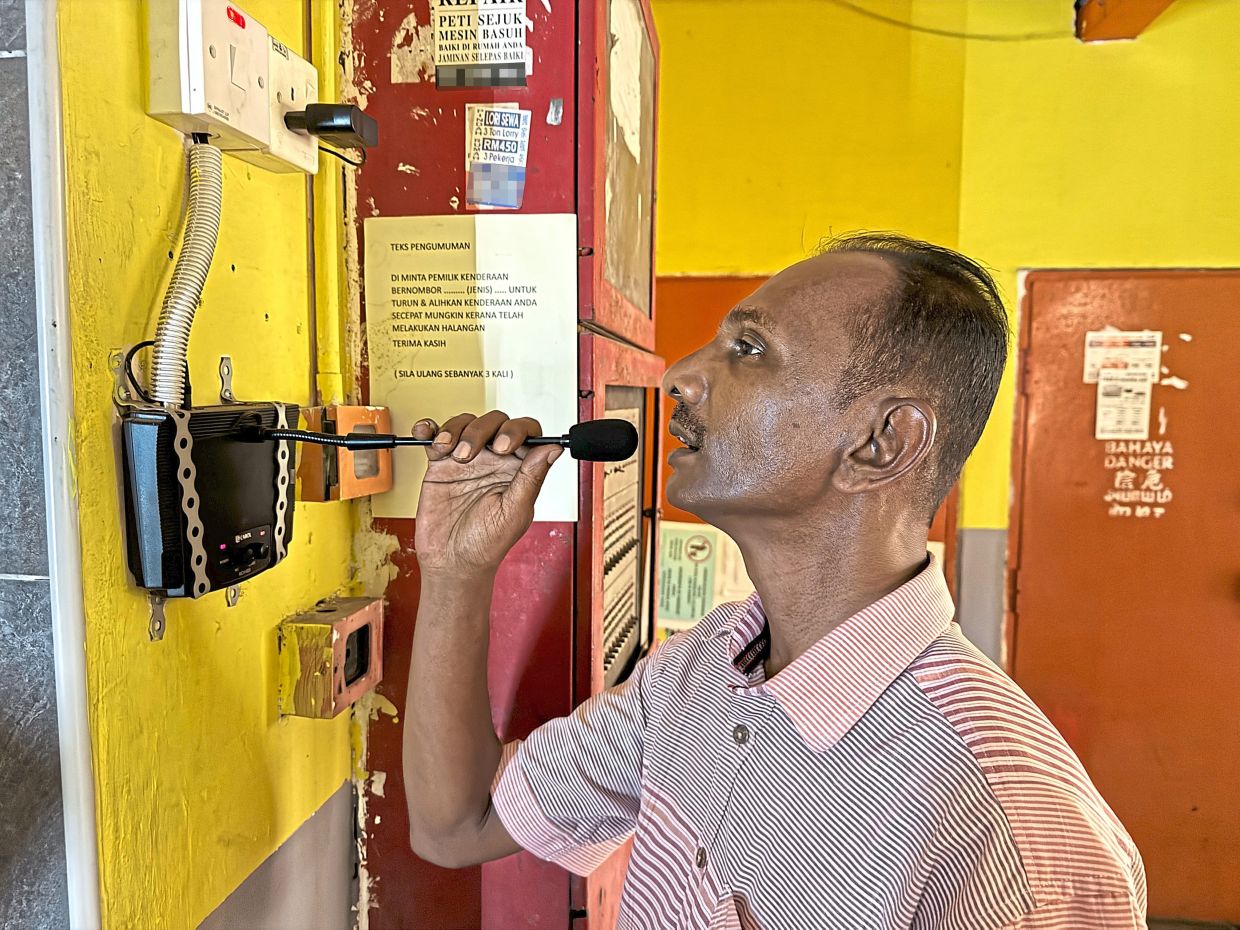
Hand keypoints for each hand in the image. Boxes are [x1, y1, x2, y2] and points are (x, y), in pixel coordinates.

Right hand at [413, 411, 563, 578]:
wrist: (452, 562)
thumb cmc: (487, 544)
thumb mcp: (514, 512)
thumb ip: (532, 477)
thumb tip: (553, 448)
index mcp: (519, 469)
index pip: (526, 432)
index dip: (517, 430)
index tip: (504, 447)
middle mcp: (495, 460)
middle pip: (494, 422)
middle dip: (482, 430)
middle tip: (471, 455)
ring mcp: (467, 459)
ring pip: (465, 423)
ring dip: (456, 429)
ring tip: (451, 453)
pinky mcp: (440, 464)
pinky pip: (435, 436)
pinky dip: (429, 428)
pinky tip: (426, 433)